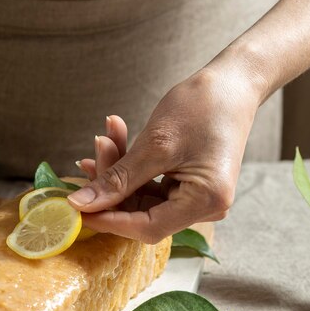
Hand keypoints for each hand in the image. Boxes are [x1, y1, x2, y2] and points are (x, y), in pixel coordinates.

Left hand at [68, 66, 262, 242]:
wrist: (233, 82)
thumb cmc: (203, 105)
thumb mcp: (155, 144)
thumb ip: (117, 179)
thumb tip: (80, 204)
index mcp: (205, 202)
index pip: (147, 227)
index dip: (109, 220)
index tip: (76, 207)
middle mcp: (204, 208)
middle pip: (142, 213)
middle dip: (112, 187)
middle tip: (95, 149)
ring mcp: (195, 199)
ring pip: (141, 199)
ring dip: (118, 173)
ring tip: (104, 137)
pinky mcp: (187, 187)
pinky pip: (149, 187)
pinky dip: (129, 169)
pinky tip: (114, 142)